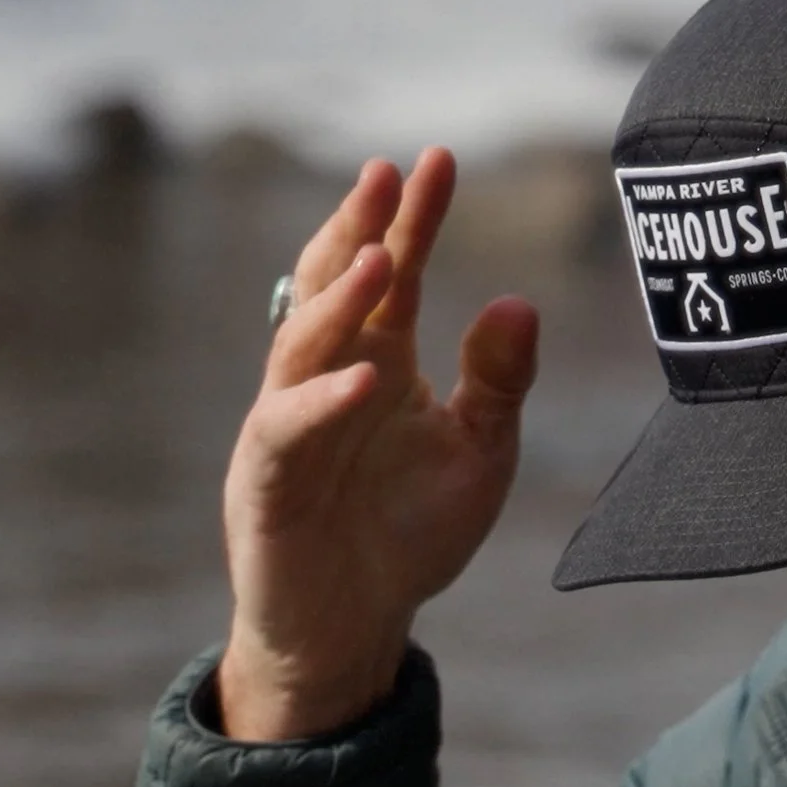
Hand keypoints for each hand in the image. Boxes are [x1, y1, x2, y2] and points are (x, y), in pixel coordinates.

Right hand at [216, 151, 539, 739]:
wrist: (355, 628)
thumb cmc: (409, 533)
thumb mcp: (479, 452)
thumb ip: (499, 383)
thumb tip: (519, 301)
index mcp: (379, 360)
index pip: (394, 272)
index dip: (412, 218)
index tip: (439, 158)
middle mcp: (327, 378)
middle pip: (334, 287)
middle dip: (357, 228)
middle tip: (387, 173)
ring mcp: (289, 425)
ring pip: (302, 346)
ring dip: (340, 302)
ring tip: (381, 257)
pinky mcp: (268, 483)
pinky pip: (290, 432)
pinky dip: (325, 403)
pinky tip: (366, 377)